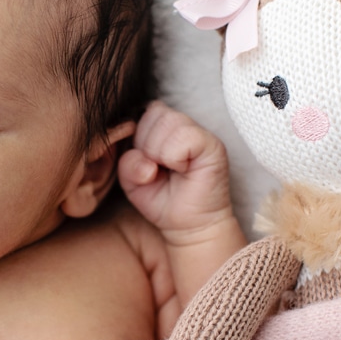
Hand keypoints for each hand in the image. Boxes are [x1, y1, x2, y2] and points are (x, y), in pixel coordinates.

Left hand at [118, 101, 236, 245]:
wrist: (190, 226)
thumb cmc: (164, 202)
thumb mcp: (133, 184)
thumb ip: (127, 164)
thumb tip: (144, 160)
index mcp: (164, 127)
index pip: (143, 113)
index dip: (139, 140)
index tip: (150, 166)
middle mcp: (184, 125)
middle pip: (154, 113)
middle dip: (148, 146)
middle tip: (161, 170)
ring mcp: (201, 133)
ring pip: (168, 121)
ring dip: (160, 152)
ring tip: (172, 170)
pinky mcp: (213, 145)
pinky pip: (184, 135)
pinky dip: (175, 156)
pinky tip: (183, 170)